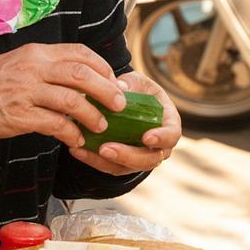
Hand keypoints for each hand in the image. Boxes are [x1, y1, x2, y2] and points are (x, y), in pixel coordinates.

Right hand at [0, 42, 127, 145]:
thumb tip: (81, 78)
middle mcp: (34, 68)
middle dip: (106, 90)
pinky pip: (55, 124)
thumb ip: (48, 67)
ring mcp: (26, 91)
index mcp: (37, 53)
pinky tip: (76, 140)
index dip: (102, 67)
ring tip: (100, 126)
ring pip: (72, 100)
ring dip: (93, 115)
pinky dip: (71, 133)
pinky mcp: (20, 115)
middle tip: (119, 104)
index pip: (79, 53)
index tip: (113, 81)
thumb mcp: (20, 62)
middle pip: (82, 74)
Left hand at [67, 69, 181, 176]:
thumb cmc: (137, 90)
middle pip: (149, 159)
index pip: (172, 135)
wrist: (124, 102)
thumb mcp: (136, 81)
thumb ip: (131, 83)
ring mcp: (139, 157)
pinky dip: (92, 160)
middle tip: (106, 149)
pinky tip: (77, 150)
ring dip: (105, 161)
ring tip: (84, 150)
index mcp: (167, 123)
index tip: (147, 137)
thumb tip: (120, 87)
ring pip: (126, 168)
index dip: (162, 138)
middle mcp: (157, 146)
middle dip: (128, 156)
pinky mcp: (121, 163)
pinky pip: (108, 167)